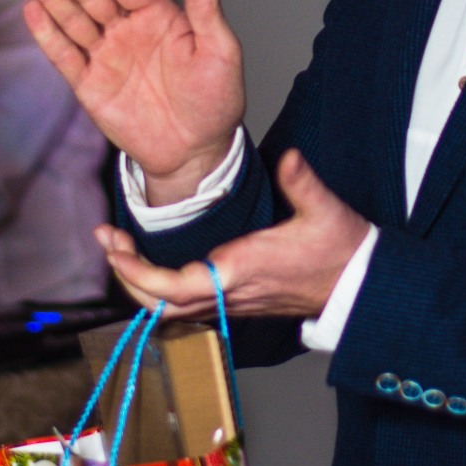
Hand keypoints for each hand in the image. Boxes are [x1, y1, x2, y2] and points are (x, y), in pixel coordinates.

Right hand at [20, 0, 243, 202]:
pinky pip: (65, 56)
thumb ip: (205, 5)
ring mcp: (106, 56)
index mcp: (157, 15)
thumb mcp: (220, 50)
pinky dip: (47, 35)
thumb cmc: (215, 101)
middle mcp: (127, 30)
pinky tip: (32, 11)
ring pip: (73, 20)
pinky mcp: (90, 85)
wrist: (197, 154)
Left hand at [96, 150, 369, 319]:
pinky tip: (145, 262)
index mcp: (241, 271)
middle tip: (106, 239)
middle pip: (160, 305)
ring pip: (169, 308)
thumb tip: (289, 157)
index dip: (139, 274)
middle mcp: (229, 292)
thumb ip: (303, 183)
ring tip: (117, 246)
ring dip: (138, 281)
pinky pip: (184, 305)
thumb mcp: (326, 211)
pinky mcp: (233, 300)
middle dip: (126, 275)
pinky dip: (157, 287)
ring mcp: (229, 301)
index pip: (176, 287)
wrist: (359, 285)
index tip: (116, 248)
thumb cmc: (341, 250)